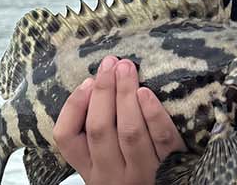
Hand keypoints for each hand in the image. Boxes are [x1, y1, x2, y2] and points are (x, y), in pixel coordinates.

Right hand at [53, 56, 185, 184]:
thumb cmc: (132, 170)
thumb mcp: (106, 160)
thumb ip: (99, 131)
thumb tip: (98, 84)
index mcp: (89, 168)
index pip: (66, 138)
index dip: (74, 106)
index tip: (87, 81)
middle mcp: (110, 174)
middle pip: (99, 130)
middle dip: (104, 92)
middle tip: (110, 63)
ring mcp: (140, 174)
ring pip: (129, 132)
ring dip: (125, 96)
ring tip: (126, 69)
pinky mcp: (170, 169)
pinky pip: (161, 140)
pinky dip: (153, 115)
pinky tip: (146, 93)